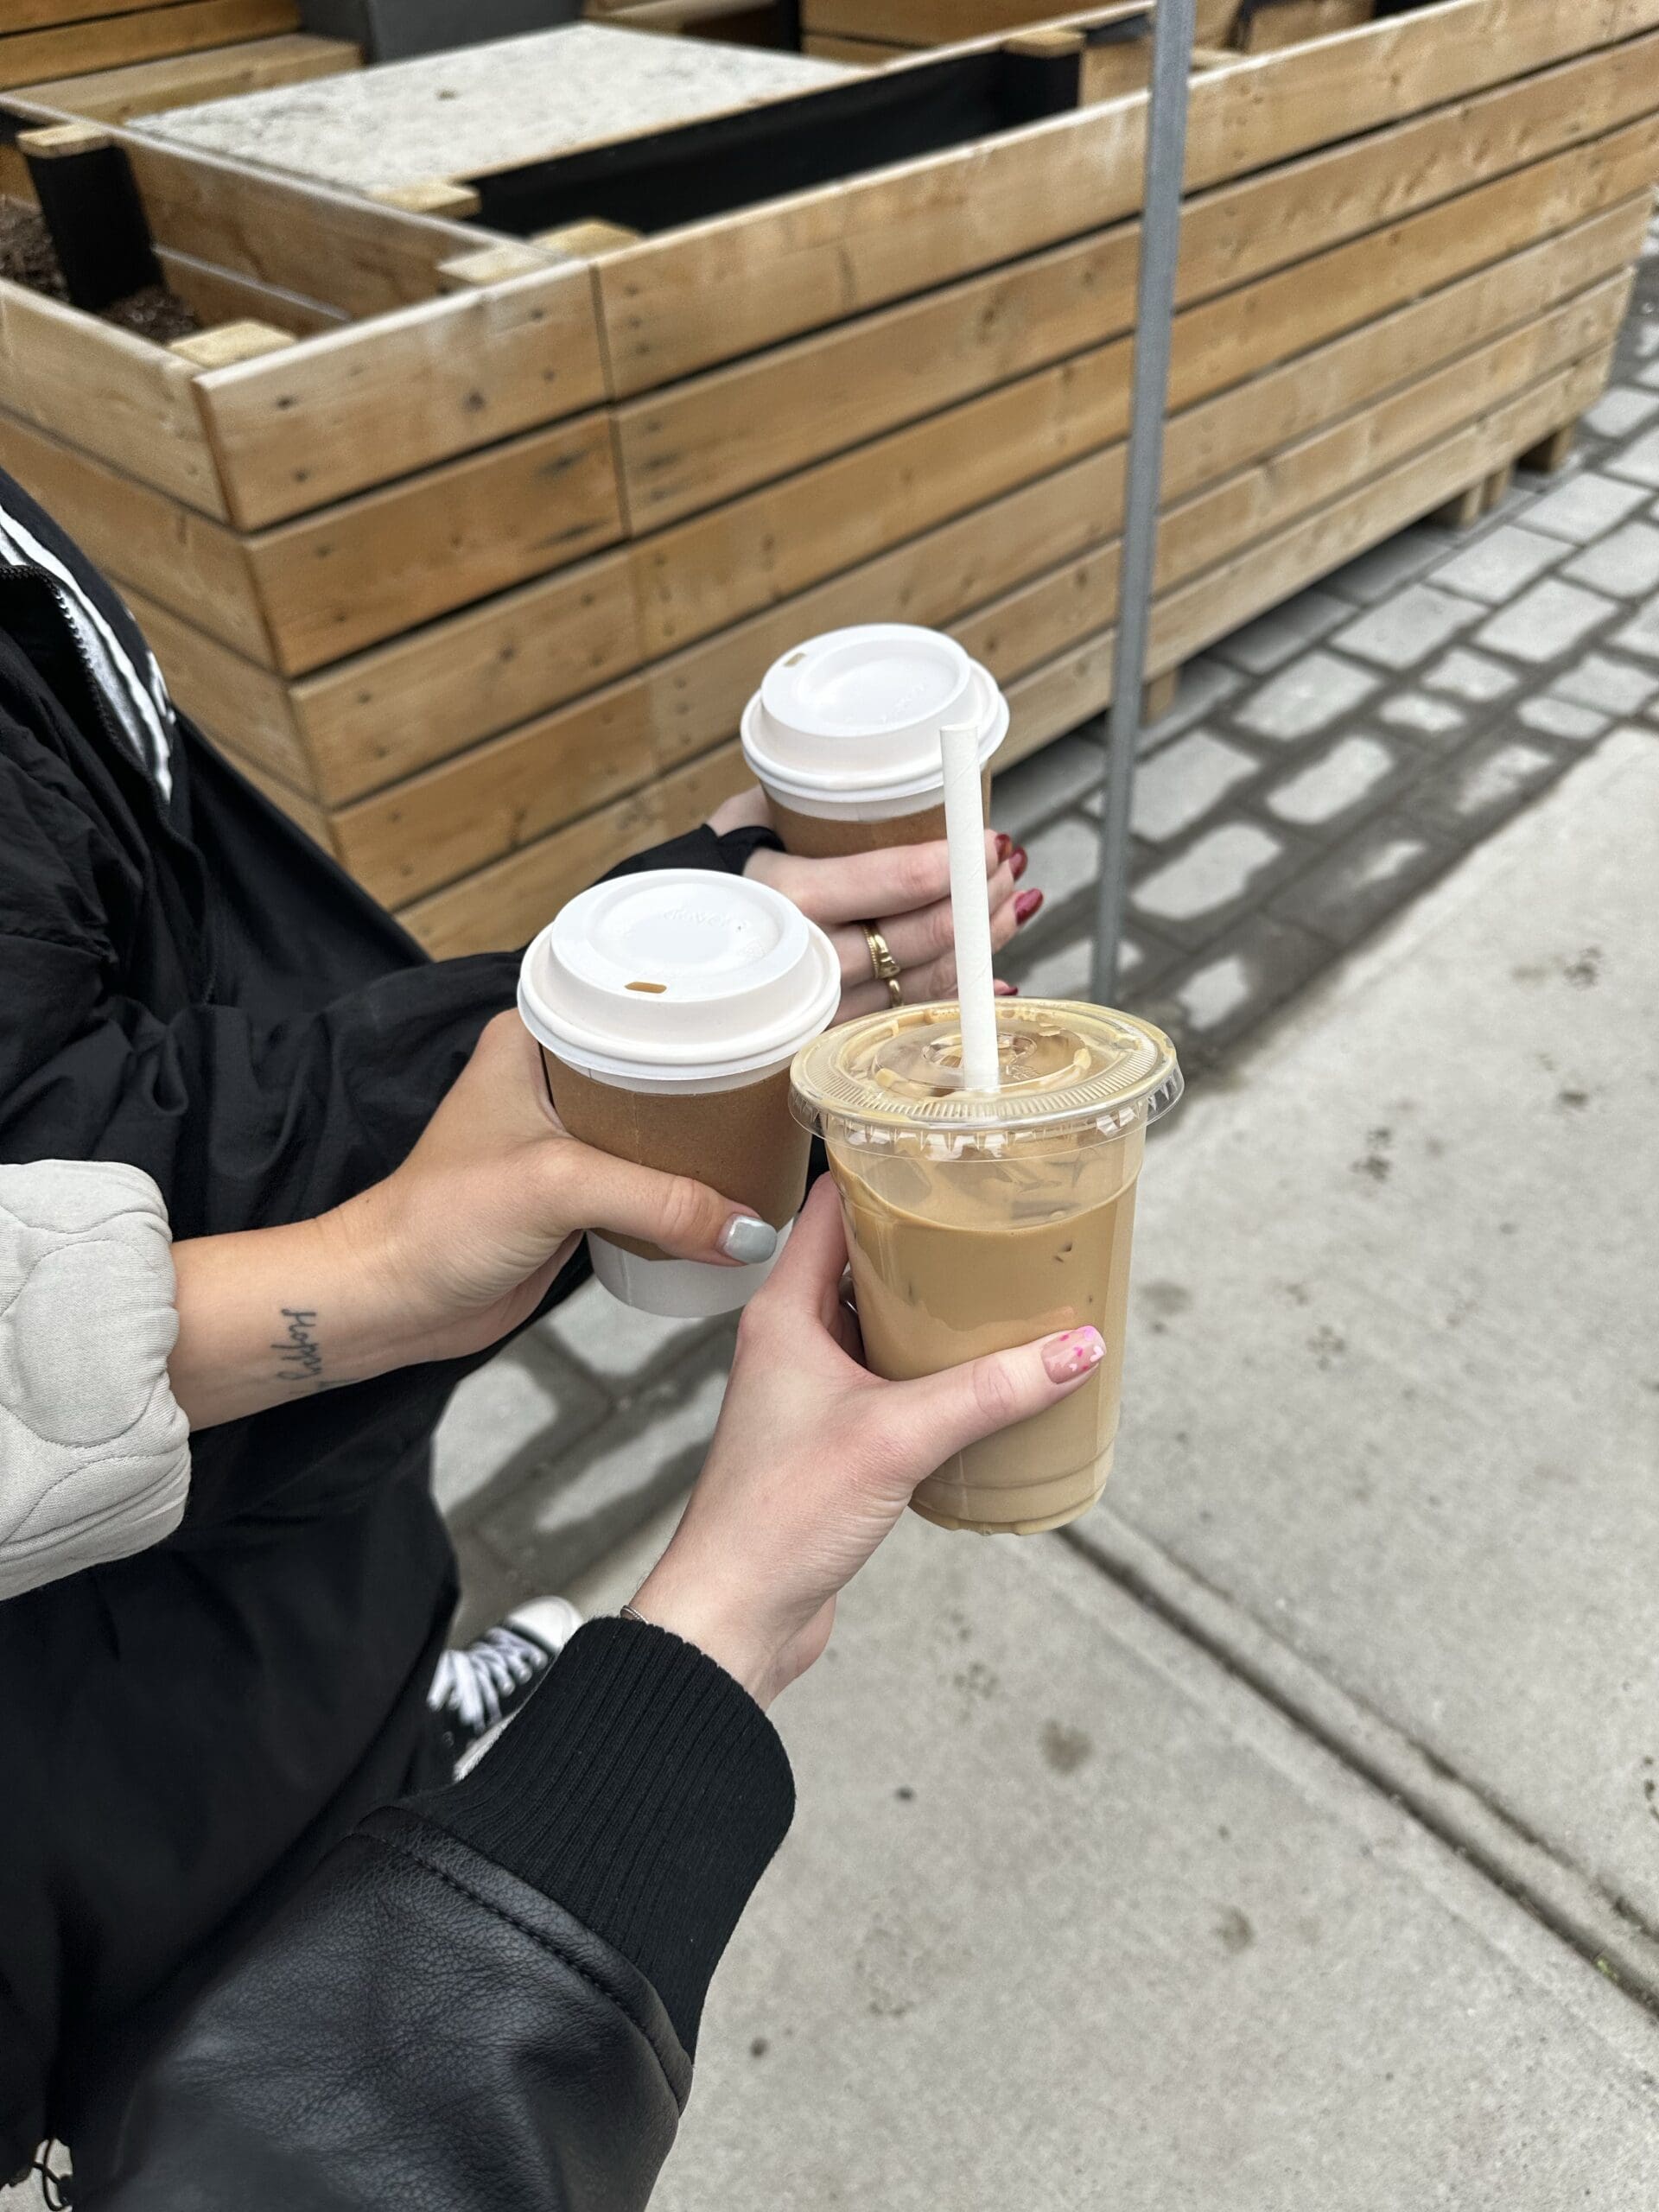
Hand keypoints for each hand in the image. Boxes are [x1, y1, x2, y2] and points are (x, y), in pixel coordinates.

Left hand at [170, 1013, 773, 1426]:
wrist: (393, 1301)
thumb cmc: (437, 1221)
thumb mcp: (558, 1187)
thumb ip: (660, 1200)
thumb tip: (746, 1228)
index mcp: (535, 1037)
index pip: (631, 995)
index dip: (697, 998)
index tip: (762, 1005)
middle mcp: (555, 1076)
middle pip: (660, 1059)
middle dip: (719, 1074)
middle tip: (784, 1076)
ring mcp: (568, 1136)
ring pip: (661, 1123)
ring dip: (709, 1137)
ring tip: (773, 1131)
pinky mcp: (579, 1191)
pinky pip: (652, 1177)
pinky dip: (690, 1187)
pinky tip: (734, 1190)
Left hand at [629, 1179, 1105, 1707]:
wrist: (737, 1615)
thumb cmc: (776, 1519)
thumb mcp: (897, 1438)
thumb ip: (989, 1391)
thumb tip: (1076, 1349)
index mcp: (784, 1312)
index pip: (830, 1207)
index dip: (884, 1173)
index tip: (948, 1154)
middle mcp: (793, 1341)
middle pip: (865, 1263)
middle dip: (930, 1244)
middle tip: (998, 1222)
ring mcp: (813, 1392)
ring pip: (882, 1326)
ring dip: (936, 1312)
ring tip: (1006, 1290)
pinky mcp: (835, 1441)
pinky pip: (892, 1383)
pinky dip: (935, 1371)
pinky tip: (985, 1377)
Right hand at [709, 788, 1039, 1019]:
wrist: (664, 952)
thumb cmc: (714, 874)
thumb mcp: (746, 821)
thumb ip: (809, 804)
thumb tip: (900, 779)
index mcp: (781, 897)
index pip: (881, 885)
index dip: (945, 864)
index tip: (986, 839)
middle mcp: (804, 960)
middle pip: (916, 938)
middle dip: (977, 899)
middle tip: (1003, 863)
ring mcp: (822, 1006)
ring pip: (925, 981)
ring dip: (982, 943)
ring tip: (1009, 901)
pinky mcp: (833, 1037)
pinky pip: (911, 1019)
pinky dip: (962, 996)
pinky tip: (996, 973)